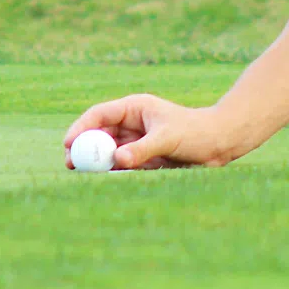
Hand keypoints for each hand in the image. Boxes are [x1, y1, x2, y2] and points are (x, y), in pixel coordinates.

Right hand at [63, 93, 251, 169]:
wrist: (219, 144)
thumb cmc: (197, 132)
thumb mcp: (168, 138)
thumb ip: (142, 149)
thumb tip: (116, 160)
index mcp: (135, 108)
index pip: (100, 114)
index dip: (81, 127)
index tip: (69, 143)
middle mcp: (132, 123)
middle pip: (98, 134)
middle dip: (83, 148)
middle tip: (70, 164)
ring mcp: (135, 142)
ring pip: (107, 151)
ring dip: (96, 162)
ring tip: (85, 174)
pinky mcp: (142, 158)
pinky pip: (119, 165)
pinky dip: (111, 172)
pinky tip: (106, 180)